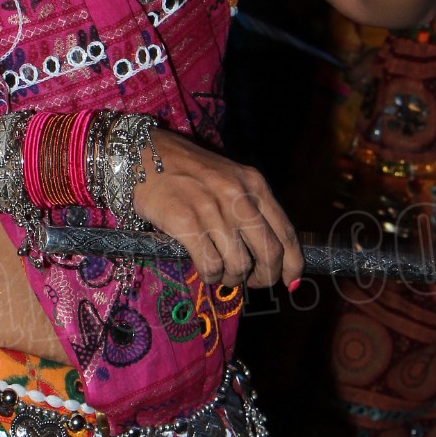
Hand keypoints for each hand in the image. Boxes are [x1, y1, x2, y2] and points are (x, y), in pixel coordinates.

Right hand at [131, 129, 303, 290]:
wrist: (142, 154)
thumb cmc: (187, 170)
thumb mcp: (229, 179)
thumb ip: (250, 208)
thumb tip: (268, 252)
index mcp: (254, 184)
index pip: (286, 232)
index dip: (293, 264)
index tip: (290, 281)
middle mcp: (238, 196)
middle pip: (270, 253)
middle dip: (264, 277)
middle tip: (250, 282)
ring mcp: (212, 209)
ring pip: (239, 264)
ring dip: (232, 278)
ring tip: (221, 273)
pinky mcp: (186, 222)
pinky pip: (210, 265)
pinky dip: (210, 275)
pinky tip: (204, 269)